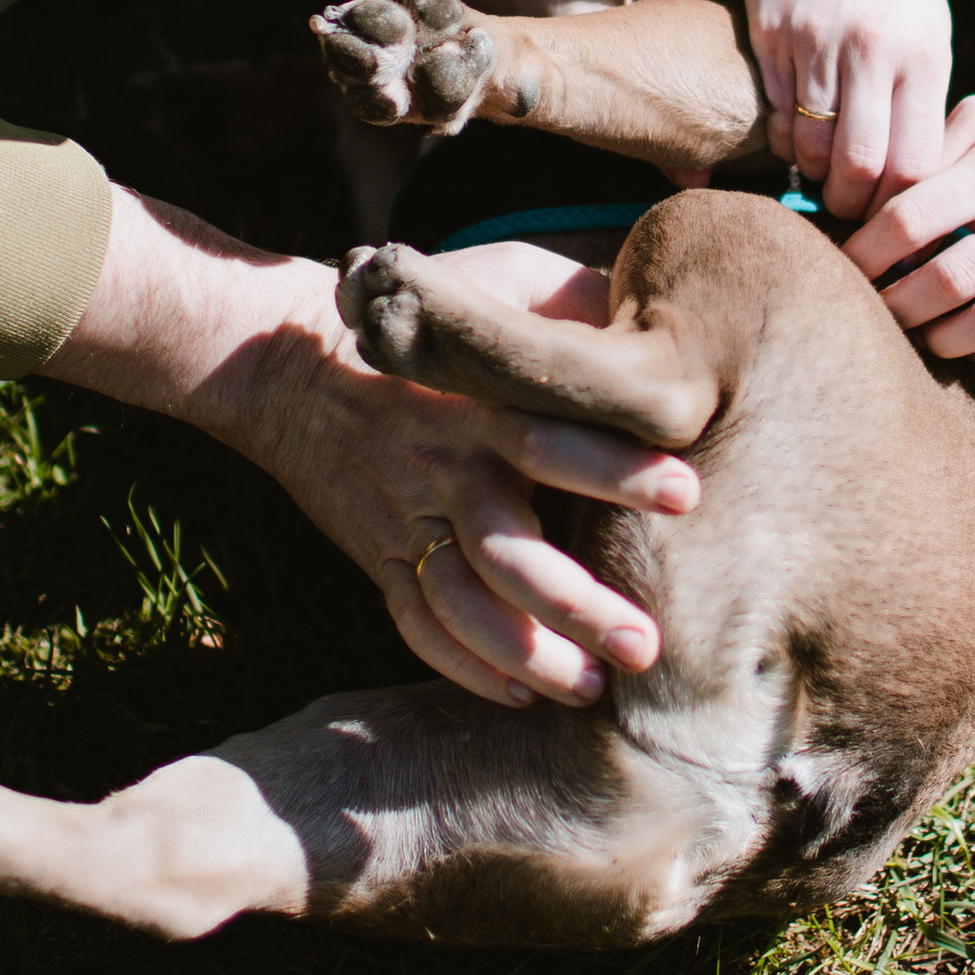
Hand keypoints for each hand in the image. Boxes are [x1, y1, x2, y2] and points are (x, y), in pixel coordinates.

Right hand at [41, 195, 691, 707]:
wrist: (288, 363)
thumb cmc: (426, 316)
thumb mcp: (500, 282)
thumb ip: (579, 299)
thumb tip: (668, 308)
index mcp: (481, 400)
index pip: (552, 437)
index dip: (616, 468)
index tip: (686, 495)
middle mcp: (445, 467)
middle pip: (510, 553)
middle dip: (577, 605)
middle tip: (644, 647)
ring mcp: (406, 519)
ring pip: (463, 606)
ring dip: (526, 654)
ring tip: (589, 687)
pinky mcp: (380, 557)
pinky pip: (417, 625)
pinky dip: (463, 666)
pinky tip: (518, 693)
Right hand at [689, 0, 951, 217]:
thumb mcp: (924, 11)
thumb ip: (921, 81)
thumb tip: (915, 160)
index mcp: (924, 49)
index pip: (917, 162)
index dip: (900, 204)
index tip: (890, 214)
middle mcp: (874, 50)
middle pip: (864, 168)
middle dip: (853, 204)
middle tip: (846, 212)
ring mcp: (819, 43)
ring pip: (811, 147)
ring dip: (811, 172)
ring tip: (816, 172)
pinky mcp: (771, 33)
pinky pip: (775, 112)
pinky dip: (782, 135)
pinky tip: (789, 132)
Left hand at [847, 89, 974, 367]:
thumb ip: (934, 154)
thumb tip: (869, 204)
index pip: (911, 220)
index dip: (865, 251)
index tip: (844, 265)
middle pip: (944, 281)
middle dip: (894, 304)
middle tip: (871, 308)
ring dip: (938, 337)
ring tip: (917, 330)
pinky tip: (966, 341)